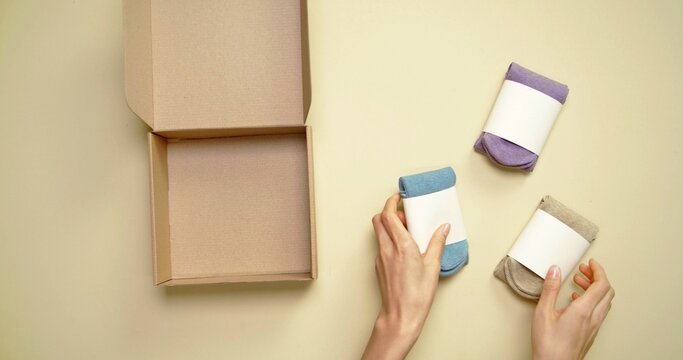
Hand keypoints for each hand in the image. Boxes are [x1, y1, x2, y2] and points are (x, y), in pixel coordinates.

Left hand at [362, 194, 449, 359]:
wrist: (400, 316)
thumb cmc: (417, 296)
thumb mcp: (433, 267)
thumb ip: (437, 243)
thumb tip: (443, 228)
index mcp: (402, 246)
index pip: (388, 215)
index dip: (391, 202)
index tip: (399, 197)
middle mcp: (387, 249)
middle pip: (378, 220)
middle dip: (389, 212)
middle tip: (405, 215)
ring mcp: (380, 257)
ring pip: (379, 232)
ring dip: (389, 226)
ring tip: (407, 233)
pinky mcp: (378, 266)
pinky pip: (381, 245)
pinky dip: (390, 240)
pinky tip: (404, 249)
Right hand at [532, 259, 614, 359]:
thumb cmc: (548, 345)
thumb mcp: (543, 312)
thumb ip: (550, 289)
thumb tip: (554, 271)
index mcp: (584, 310)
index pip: (602, 284)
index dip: (598, 270)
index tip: (591, 263)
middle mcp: (593, 318)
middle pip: (607, 292)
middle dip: (597, 277)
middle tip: (584, 270)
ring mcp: (594, 327)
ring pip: (604, 302)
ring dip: (595, 289)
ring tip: (578, 282)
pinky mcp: (590, 333)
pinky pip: (598, 311)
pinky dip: (592, 300)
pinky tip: (576, 301)